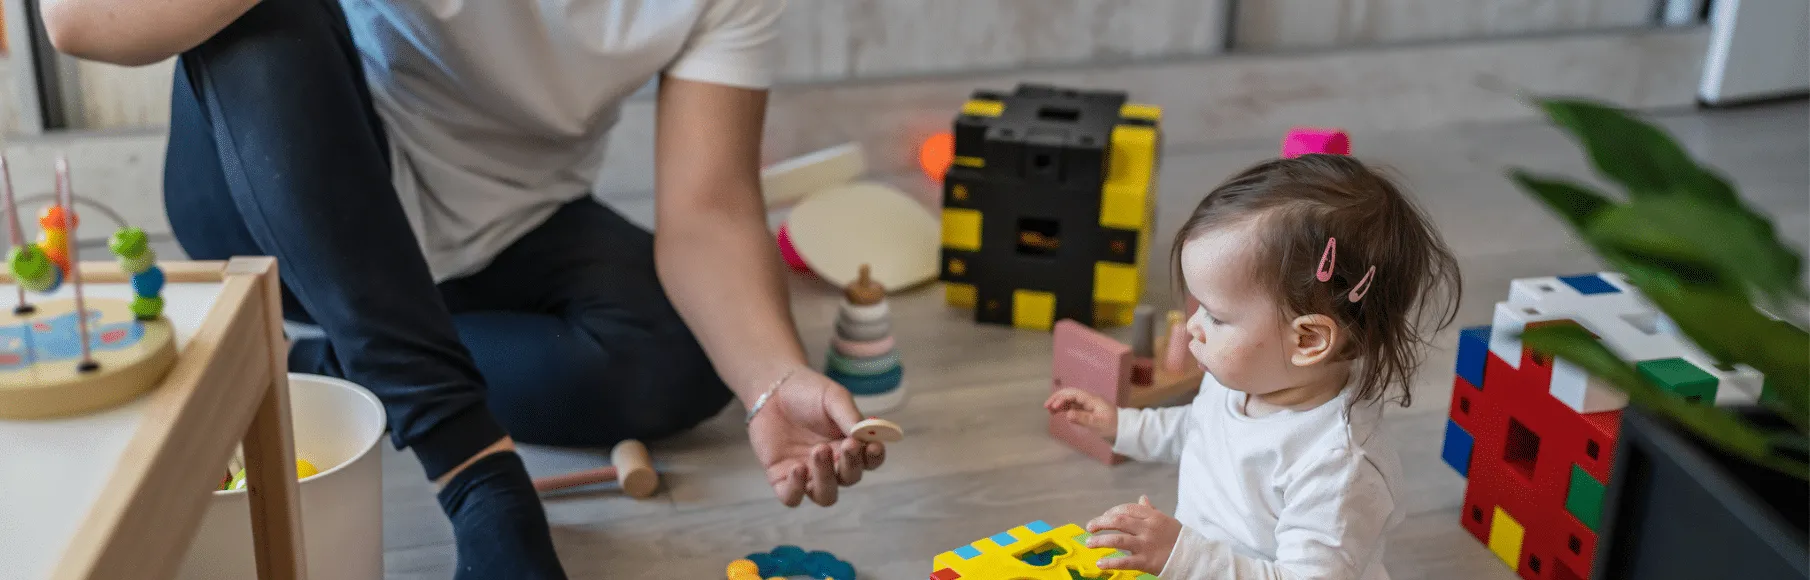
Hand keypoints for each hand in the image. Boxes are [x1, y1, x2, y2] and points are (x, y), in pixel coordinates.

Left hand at [747, 368, 886, 506]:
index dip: (874, 458)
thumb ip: (849, 416)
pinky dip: (797, 490)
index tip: (873, 446)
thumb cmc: (807, 392)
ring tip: (820, 450)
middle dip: (851, 464)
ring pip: (824, 495)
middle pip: (849, 479)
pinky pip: (792, 498)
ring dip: (826, 479)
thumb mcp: (833, 397)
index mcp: (849, 446)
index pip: (869, 462)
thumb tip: (865, 434)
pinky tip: (798, 468)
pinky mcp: (782, 478)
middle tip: (847, 445)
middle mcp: (832, 465)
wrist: (772, 388)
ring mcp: (807, 474)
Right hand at [1045, 387, 1117, 440]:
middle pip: (1070, 394)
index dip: (1061, 398)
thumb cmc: (1113, 426)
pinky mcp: (1088, 412)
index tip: (1053, 407)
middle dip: (1057, 398)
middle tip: (1046, 407)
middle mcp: (1089, 400)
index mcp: (1092, 400)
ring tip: (1050, 410)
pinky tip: (1059, 413)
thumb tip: (1067, 414)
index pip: (1073, 394)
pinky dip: (1065, 408)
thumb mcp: (1098, 424)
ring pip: (1071, 400)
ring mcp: (1088, 405)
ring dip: (1060, 403)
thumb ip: (1082, 419)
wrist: (1124, 431)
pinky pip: (1074, 407)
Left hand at [1085, 496, 1181, 573]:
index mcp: (1152, 516)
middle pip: (1118, 520)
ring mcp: (1146, 544)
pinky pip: (1125, 561)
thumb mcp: (1166, 520)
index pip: (1127, 509)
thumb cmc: (1178, 538)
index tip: (1103, 517)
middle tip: (1090, 527)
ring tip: (1089, 544)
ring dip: (1100, 541)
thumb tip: (1141, 498)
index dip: (1111, 511)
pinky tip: (1100, 563)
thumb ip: (1150, 510)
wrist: (1194, 557)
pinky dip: (1110, 562)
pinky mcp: (1147, 561)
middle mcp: (1148, 528)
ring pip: (1118, 540)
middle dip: (1100, 522)